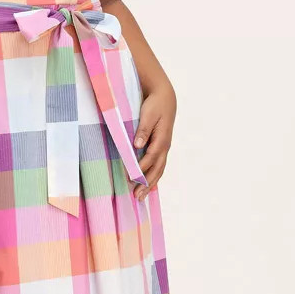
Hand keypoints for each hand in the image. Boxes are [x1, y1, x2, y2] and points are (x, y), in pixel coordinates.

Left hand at [132, 80, 175, 199]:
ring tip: (141, 196)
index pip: (150, 157)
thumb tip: (137, 145)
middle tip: (137, 197)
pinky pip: (158, 166)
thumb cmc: (155, 105)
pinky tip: (148, 185)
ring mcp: (164, 148)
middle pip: (157, 169)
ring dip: (150, 184)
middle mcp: (164, 146)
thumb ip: (143, 129)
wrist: (165, 97)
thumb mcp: (148, 114)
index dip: (140, 168)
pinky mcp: (161, 147)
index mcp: (162, 139)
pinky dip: (153, 177)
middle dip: (147, 184)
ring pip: (159, 170)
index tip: (129, 178)